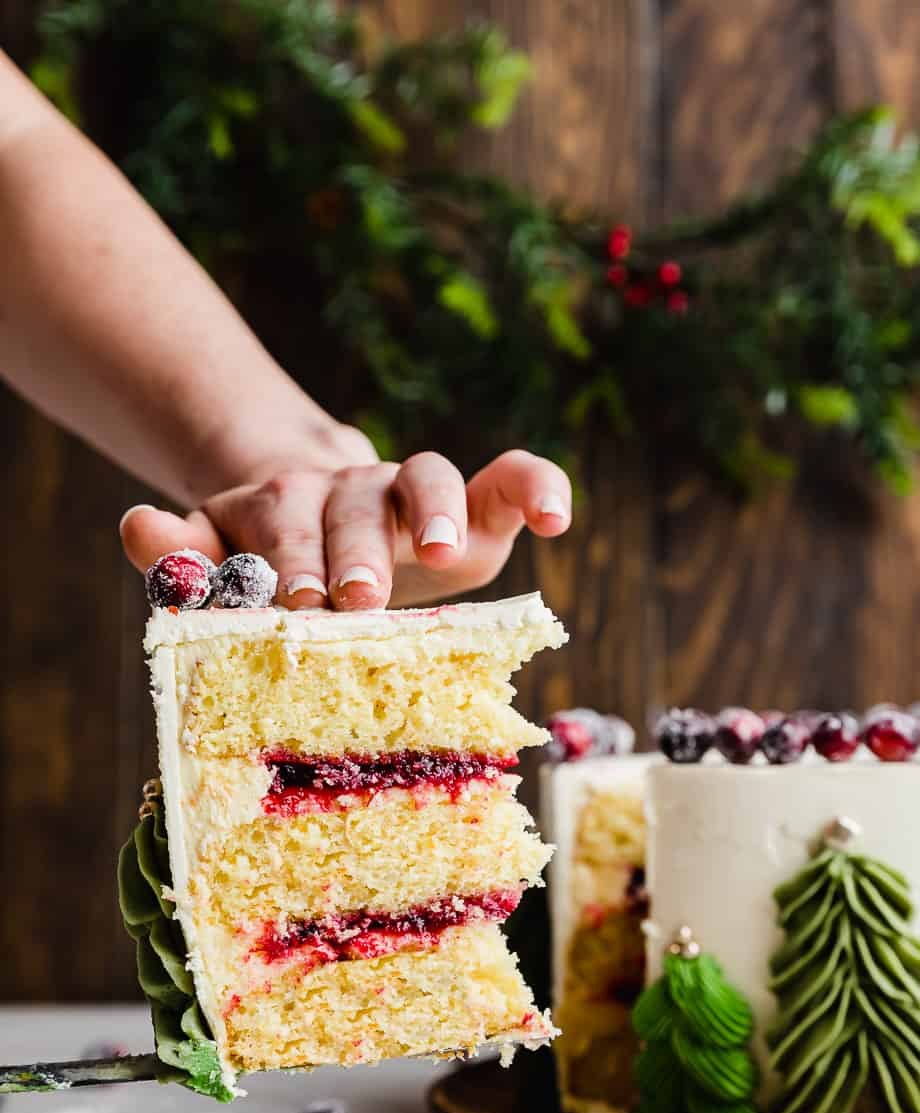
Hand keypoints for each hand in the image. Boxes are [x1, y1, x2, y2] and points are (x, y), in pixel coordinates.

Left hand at [120, 440, 571, 608]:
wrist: (330, 524)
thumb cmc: (279, 562)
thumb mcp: (224, 555)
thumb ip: (185, 551)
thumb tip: (136, 524)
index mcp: (291, 504)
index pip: (290, 521)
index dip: (293, 557)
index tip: (295, 603)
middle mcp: (354, 488)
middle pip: (357, 505)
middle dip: (358, 550)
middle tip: (357, 598)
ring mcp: (417, 492)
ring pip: (430, 475)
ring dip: (439, 510)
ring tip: (448, 554)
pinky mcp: (478, 504)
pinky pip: (513, 476)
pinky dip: (538, 486)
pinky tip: (558, 520)